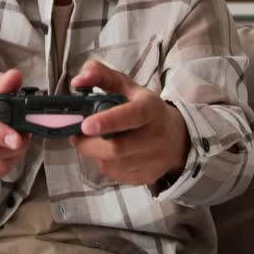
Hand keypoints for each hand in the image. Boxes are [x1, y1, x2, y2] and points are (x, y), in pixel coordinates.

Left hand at [69, 61, 189, 186]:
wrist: (176, 137)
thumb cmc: (144, 108)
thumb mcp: (126, 86)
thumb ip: (101, 76)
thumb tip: (77, 81)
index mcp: (151, 108)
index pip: (132, 115)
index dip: (109, 121)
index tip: (86, 125)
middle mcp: (156, 136)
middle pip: (115, 147)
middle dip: (88, 142)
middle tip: (78, 133)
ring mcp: (153, 161)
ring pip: (110, 163)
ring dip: (95, 152)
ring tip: (97, 140)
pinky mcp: (146, 177)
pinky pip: (113, 174)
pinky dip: (104, 163)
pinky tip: (110, 153)